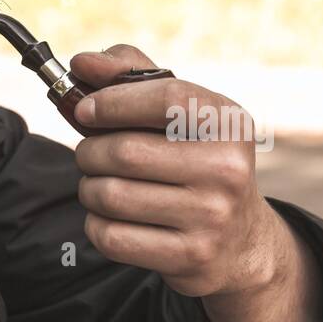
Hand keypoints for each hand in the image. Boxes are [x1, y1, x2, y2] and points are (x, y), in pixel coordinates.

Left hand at [70, 44, 282, 298]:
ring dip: (90, 189)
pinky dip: (96, 225)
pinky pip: (112, 237)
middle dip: (90, 152)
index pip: (165, 99)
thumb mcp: (183, 114)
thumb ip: (132, 76)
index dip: (113, 102)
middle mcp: (228, 170)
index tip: (84, 110)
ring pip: (110, 196)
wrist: (240, 243)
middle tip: (91, 155)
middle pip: (124, 152)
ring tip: (102, 187)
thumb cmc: (197, 163)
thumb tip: (82, 64)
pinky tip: (111, 219)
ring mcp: (212, 217)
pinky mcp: (190, 257)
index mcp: (229, 125)